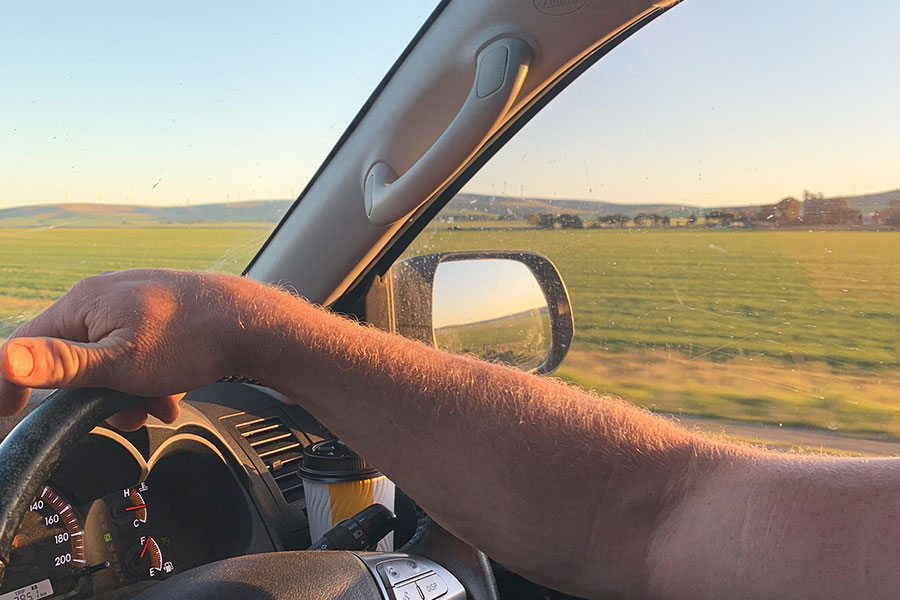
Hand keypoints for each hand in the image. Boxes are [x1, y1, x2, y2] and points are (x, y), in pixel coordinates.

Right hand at [0, 269, 253, 429]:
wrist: (252, 324)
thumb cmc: (189, 338)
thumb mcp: (118, 362)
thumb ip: (60, 365)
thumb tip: (4, 361)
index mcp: (82, 304)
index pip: (26, 345)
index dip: (15, 382)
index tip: (11, 414)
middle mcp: (103, 296)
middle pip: (73, 358)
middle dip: (95, 395)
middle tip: (123, 411)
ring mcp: (133, 304)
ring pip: (110, 361)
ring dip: (128, 392)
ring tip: (156, 403)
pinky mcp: (159, 314)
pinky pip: (138, 354)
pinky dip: (149, 380)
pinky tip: (170, 394)